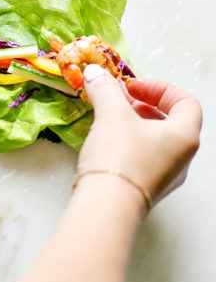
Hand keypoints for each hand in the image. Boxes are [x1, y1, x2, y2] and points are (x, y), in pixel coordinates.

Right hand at [78, 61, 201, 209]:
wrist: (106, 209)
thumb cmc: (120, 157)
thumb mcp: (111, 113)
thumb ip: (105, 88)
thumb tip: (95, 72)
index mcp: (185, 137)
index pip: (186, 102)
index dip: (160, 88)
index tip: (134, 86)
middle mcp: (181, 159)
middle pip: (171, 121)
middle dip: (144, 104)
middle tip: (120, 98)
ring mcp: (165, 178)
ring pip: (157, 141)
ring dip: (135, 123)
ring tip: (110, 116)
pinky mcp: (147, 190)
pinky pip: (145, 158)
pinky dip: (130, 143)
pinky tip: (107, 140)